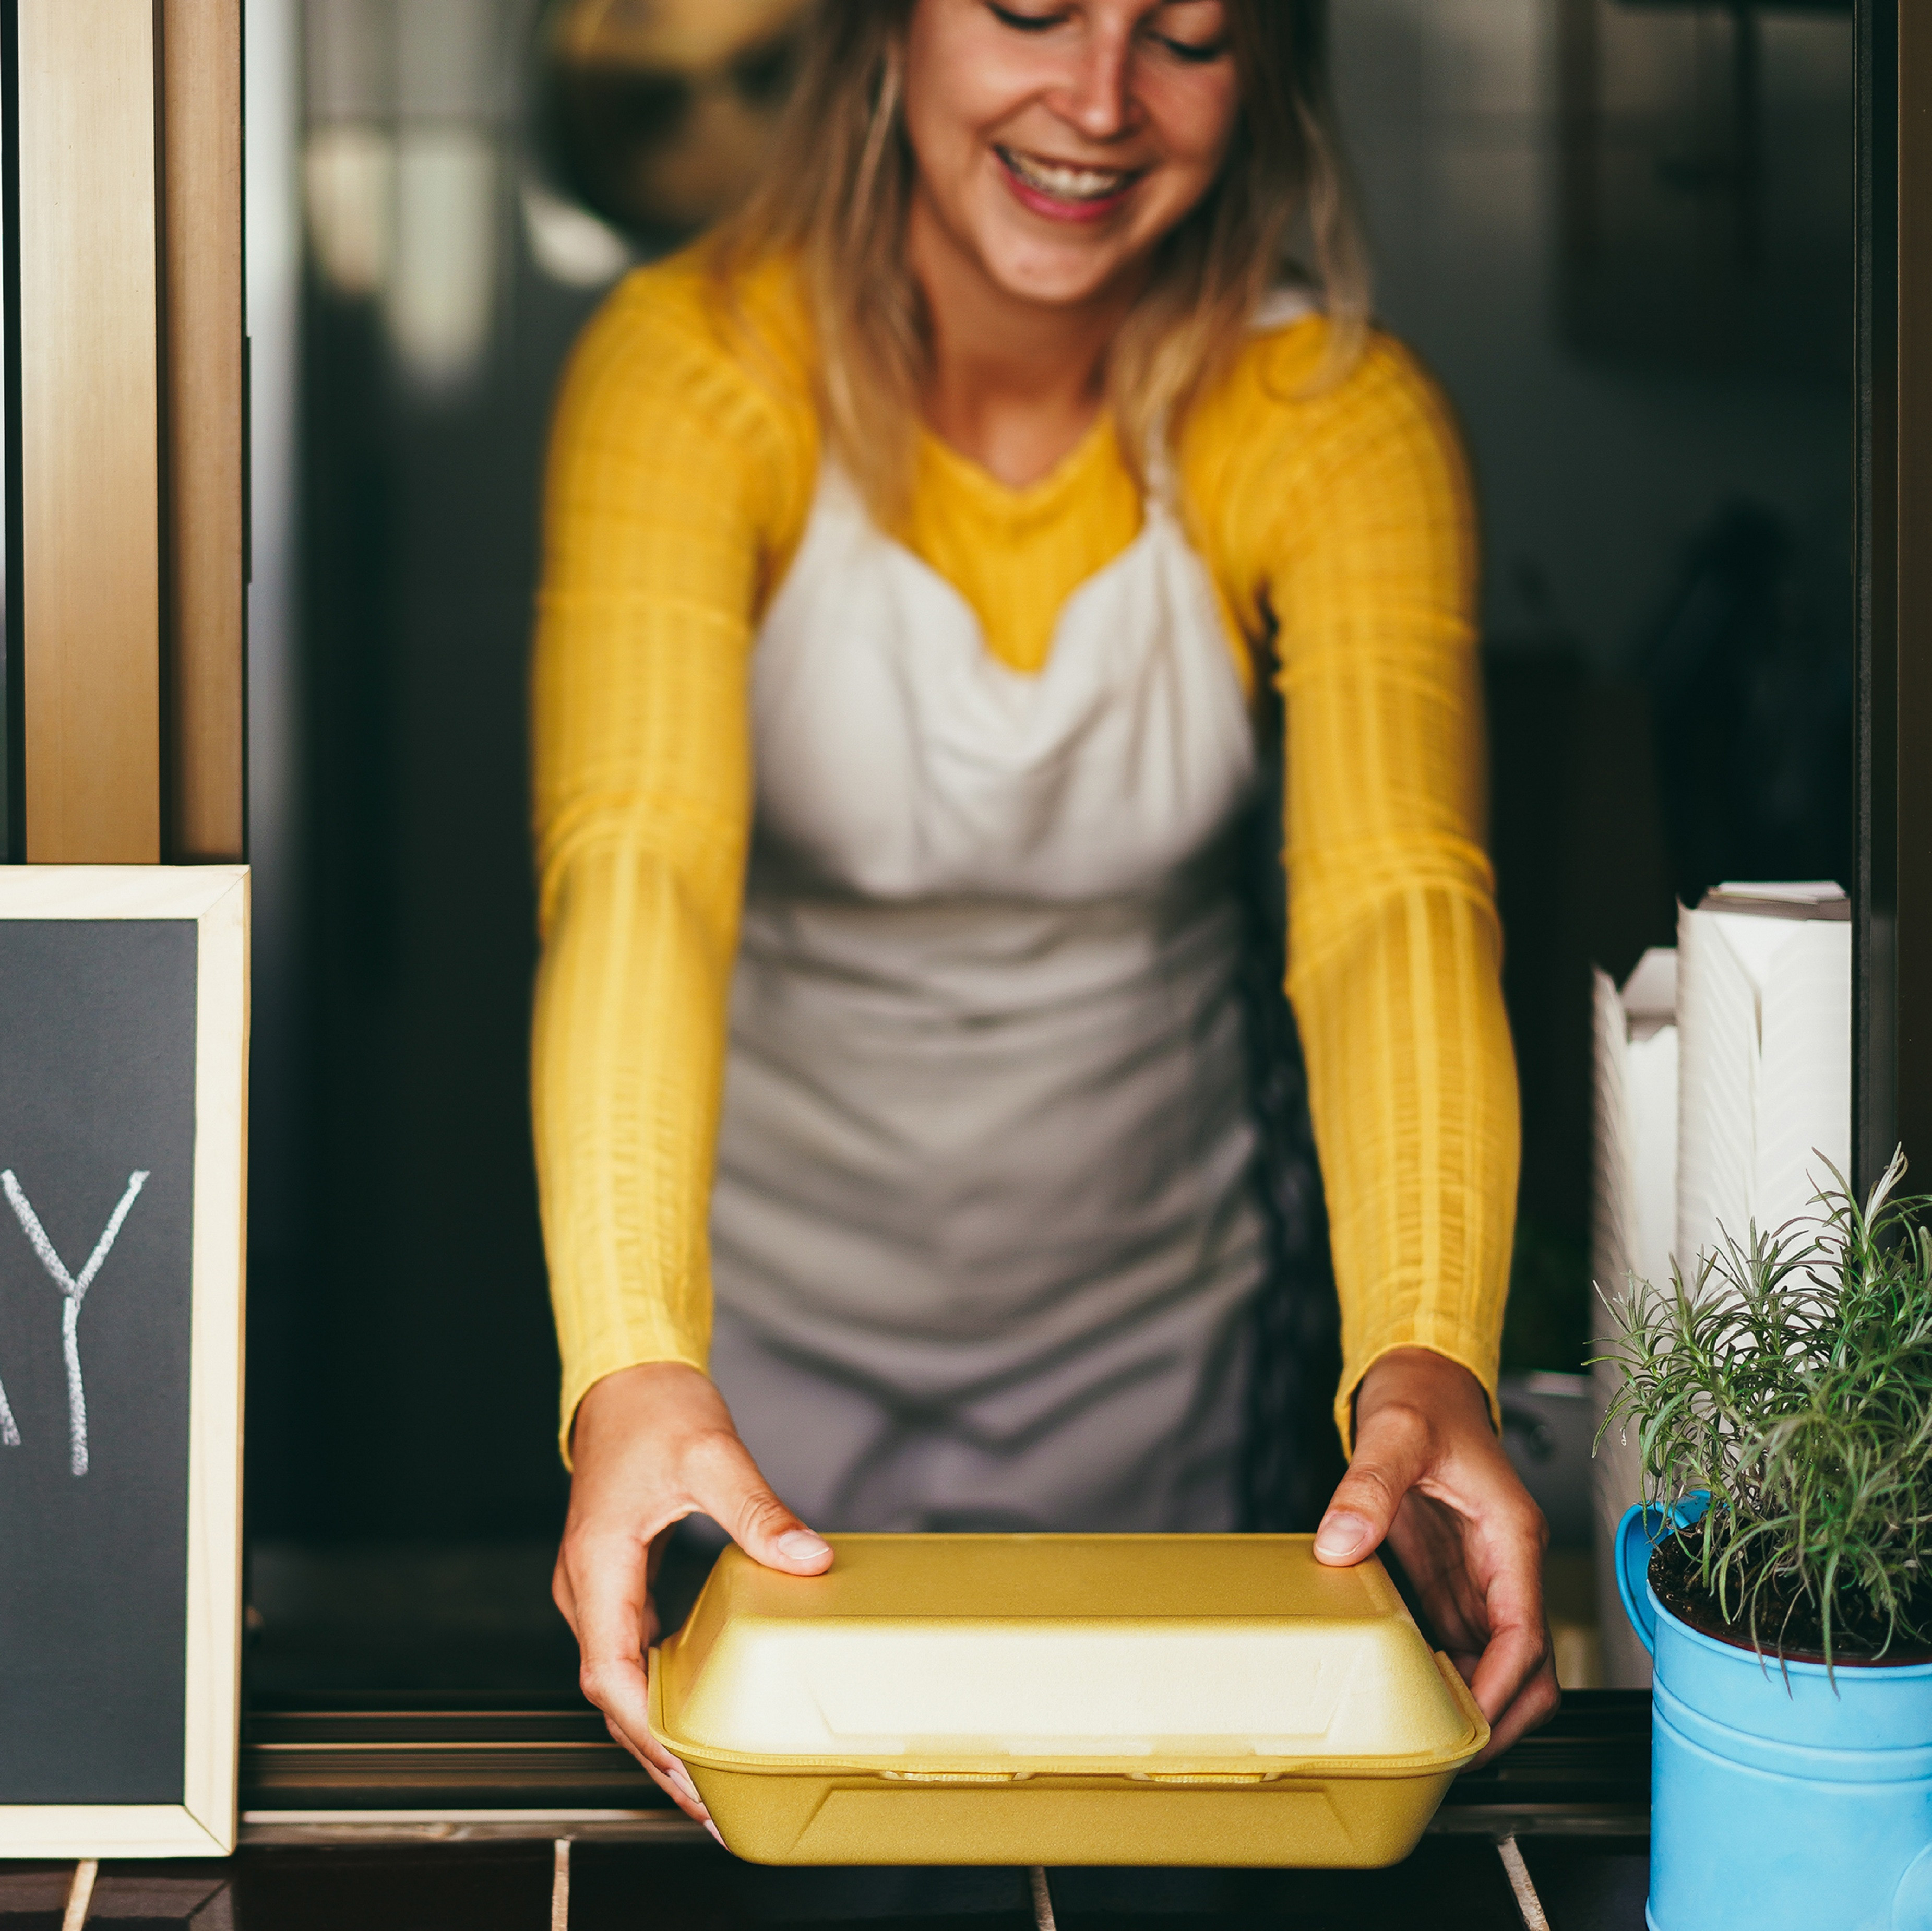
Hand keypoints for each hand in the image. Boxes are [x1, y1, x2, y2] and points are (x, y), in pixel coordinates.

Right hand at [553, 1362, 833, 1831]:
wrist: (627, 1378)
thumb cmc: (657, 1411)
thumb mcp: (713, 1456)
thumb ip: (758, 1511)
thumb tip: (807, 1559)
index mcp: (598, 1563)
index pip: (608, 1670)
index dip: (645, 1726)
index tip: (685, 1765)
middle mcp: (586, 1585)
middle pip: (611, 1691)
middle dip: (654, 1750)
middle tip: (708, 1799)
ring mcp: (597, 1586)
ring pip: (618, 1677)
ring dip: (655, 1727)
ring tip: (706, 1774)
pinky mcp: (616, 1580)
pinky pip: (629, 1651)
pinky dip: (657, 1689)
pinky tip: (696, 1708)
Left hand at [1313, 1347, 1558, 1763]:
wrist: (1421, 1375)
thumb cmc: (1422, 1396)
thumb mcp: (1393, 1431)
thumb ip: (1368, 1487)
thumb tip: (1339, 1543)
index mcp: (1510, 1534)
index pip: (1524, 1634)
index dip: (1499, 1687)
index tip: (1467, 1725)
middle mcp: (1505, 1561)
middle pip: (1529, 1665)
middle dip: (1501, 1713)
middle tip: (1447, 1748)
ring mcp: (1481, 1571)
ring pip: (1499, 1659)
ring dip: (1473, 1697)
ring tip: (1423, 1729)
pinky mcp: (1454, 1572)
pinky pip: (1461, 1638)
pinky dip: (1445, 1670)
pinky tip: (1407, 1685)